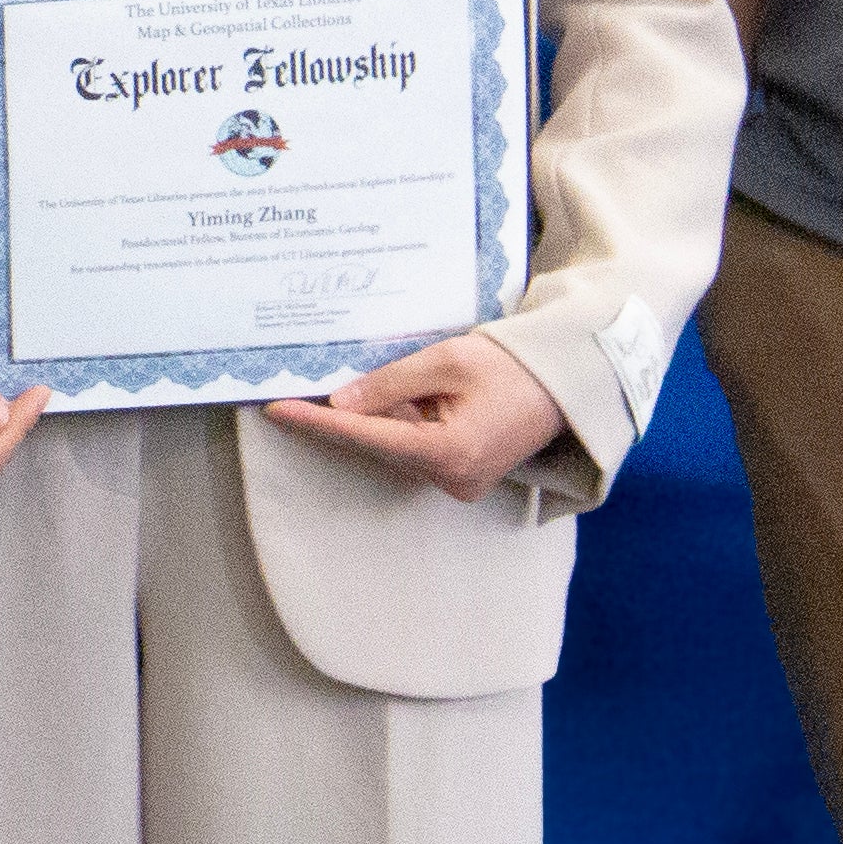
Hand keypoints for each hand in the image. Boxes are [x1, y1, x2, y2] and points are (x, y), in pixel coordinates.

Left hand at [264, 329, 568, 502]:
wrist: (567, 385)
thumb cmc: (512, 366)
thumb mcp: (447, 361)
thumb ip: (390, 384)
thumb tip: (340, 404)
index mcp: (448, 453)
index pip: (365, 437)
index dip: (317, 423)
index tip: (276, 410)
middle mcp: (451, 479)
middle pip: (376, 446)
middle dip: (338, 419)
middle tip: (290, 393)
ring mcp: (458, 482)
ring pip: (392, 447)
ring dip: (371, 419)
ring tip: (356, 387)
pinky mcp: (461, 474)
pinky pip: (412, 448)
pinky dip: (395, 424)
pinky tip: (384, 399)